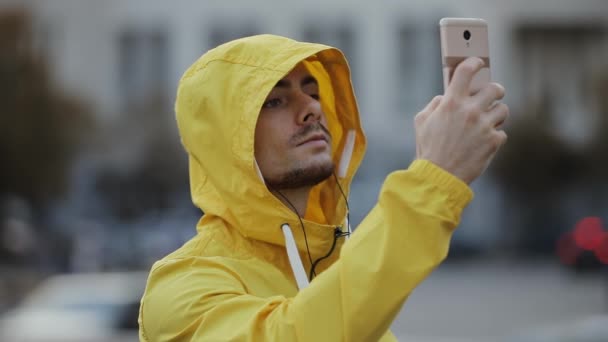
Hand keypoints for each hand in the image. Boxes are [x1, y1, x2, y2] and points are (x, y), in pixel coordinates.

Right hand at [414, 57, 508, 183]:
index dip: (474, 63)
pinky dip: (494, 137)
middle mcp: (470, 111)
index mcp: (451, 103)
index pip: (466, 71)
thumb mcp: (422, 122)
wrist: (439, 176)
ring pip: (503, 109)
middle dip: (495, 90)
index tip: (478, 63)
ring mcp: (484, 126)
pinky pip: (502, 133)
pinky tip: (483, 143)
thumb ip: (435, 105)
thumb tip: (445, 97)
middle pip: (495, 88)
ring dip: (496, 114)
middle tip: (492, 95)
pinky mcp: (493, 142)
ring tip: (488, 122)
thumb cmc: (428, 149)